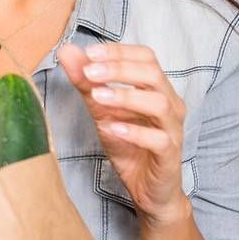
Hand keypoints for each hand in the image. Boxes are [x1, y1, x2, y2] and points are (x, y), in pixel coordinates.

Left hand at [58, 43, 189, 226]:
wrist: (146, 188)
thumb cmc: (128, 144)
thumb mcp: (101, 110)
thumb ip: (86, 82)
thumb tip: (66, 51)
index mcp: (156, 88)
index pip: (145, 57)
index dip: (119, 51)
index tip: (89, 53)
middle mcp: (170, 104)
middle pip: (152, 75)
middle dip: (119, 69)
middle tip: (90, 72)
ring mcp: (172, 129)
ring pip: (159, 104)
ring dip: (126, 97)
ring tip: (97, 96)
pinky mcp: (169, 155)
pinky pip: (158, 139)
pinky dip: (134, 132)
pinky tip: (111, 128)